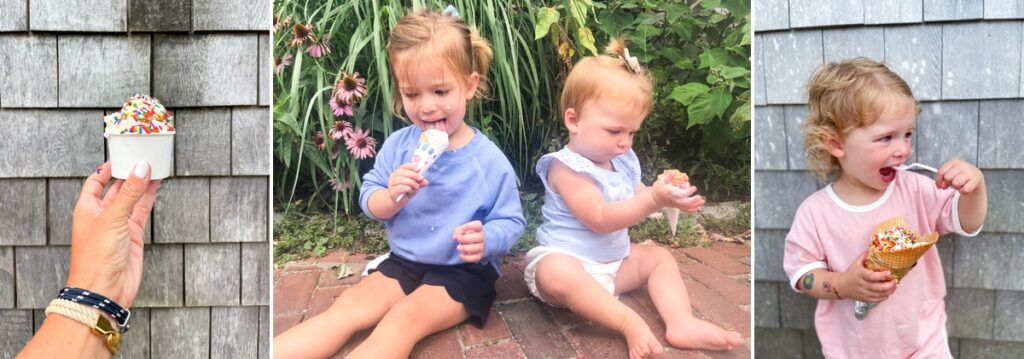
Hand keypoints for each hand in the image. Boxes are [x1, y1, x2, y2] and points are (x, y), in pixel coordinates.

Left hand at [65, 161, 160, 307]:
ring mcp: (119, 224)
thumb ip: (129, 193)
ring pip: (132, 197)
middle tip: (143, 155)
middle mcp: (102, 214)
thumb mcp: (112, 219)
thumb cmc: (96, 258)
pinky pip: (142, 210)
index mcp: (87, 208)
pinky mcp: (134, 234)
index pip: (95, 181)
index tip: (122, 154)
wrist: (105, 290)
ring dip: (142, 183)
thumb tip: (141, 169)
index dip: (107, 167)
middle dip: (128, 172)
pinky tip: (156, 185)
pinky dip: (149, 197)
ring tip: (154, 165)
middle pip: (116, 187)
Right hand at [387, 163, 428, 201]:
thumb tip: (425, 182)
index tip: (418, 169)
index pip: (404, 166)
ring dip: (411, 182)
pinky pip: (400, 187)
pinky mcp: (392, 191)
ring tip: (417, 186)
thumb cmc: (406, 190)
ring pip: (400, 179)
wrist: (398, 201)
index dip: (411, 166)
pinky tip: (411, 190)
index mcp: (399, 172)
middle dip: (413, 174)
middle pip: (402, 172)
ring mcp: (392, 184)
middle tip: (421, 178)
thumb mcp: (415, 185)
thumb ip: (420, 183)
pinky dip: (407, 188)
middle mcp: (394, 176)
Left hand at [453, 221, 484, 262]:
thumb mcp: (463, 230)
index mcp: (479, 229)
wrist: (477, 244)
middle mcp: (482, 238)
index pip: (478, 225)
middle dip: (466, 238)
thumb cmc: (468, 235)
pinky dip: (467, 258)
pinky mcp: (479, 256)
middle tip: (458, 239)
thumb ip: (458, 231)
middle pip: (478, 237)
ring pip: (476, 248)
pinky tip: (461, 255)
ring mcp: (482, 247)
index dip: (470, 226)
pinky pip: (474, 258)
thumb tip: (455, 237)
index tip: (463, 227)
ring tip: (458, 247)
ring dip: (465, 248)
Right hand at [651, 179, 704, 211]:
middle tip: (700, 197)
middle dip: (693, 201)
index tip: (694, 188)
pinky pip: (685, 210)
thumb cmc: (658, 188)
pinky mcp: (678, 206)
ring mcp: (676, 204)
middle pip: (684, 203)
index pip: (681, 194)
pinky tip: (699, 207)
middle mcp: (674, 200)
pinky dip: (692, 210)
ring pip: (686, 207)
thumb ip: (668, 177)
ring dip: (695, 205)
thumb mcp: (661, 181)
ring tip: (703, 201)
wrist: (655, 199)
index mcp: (671, 193)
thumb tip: (674, 173)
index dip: (688, 191)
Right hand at [838, 252, 897, 302]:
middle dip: (889, 285)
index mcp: (860, 274)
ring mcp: (863, 293)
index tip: (889, 272)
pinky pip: (877, 300)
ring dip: (889, 291)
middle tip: (896, 280)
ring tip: (894, 286)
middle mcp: (862, 285)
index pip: (872, 276)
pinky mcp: (865, 299)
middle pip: (878, 288)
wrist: (841, 286)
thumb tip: (875, 249)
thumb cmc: (851, 273)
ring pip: (880, 295)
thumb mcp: (856, 264)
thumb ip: (864, 257)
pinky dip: (885, 297)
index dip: (882, 275)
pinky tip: (888, 292)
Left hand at [936, 160, 984, 193]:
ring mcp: (970, 172)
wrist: (975, 176)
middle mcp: (962, 165)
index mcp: (954, 162)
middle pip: (947, 177)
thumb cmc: (960, 174)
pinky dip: (963, 191)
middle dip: (948, 183)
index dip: (938, 181)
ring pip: (955, 183)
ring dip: (956, 187)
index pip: (941, 172)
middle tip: (952, 183)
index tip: (939, 185)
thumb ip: (943, 178)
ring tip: (959, 185)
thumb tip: (942, 186)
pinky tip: (964, 188)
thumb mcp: (951, 173)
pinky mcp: (976, 180)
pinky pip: (965, 189)